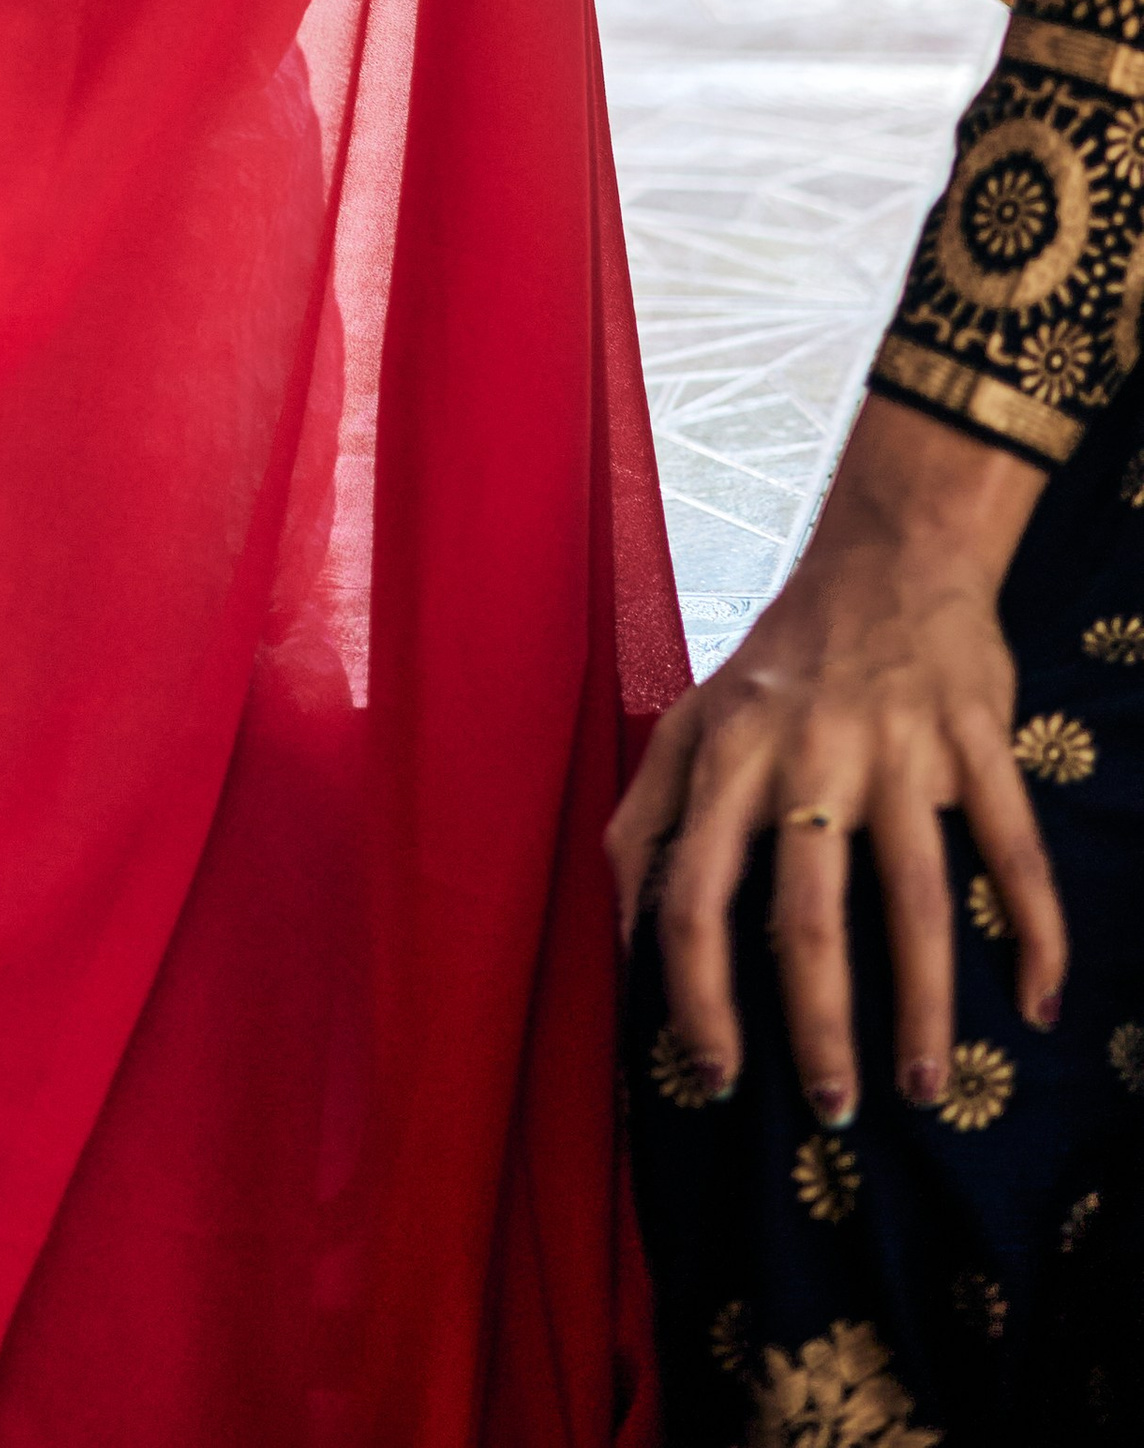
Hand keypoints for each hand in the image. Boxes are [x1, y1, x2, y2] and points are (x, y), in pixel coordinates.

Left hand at [608, 394, 1061, 1125]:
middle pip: (805, 915)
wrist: (891, 550)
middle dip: (817, 1027)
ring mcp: (899, 746)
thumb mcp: (687, 718)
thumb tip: (621, 937)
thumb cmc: (780, 659)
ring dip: (923, 1005)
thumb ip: (642, 819)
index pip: (691, 895)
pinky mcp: (977, 737)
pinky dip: (1036, 931)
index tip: (714, 1077)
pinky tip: (1038, 1003)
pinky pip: (1014, 849)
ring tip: (922, 1084)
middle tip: (833, 1110)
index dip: (695, 996)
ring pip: (915, 898)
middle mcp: (807, 754)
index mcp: (725, 756)